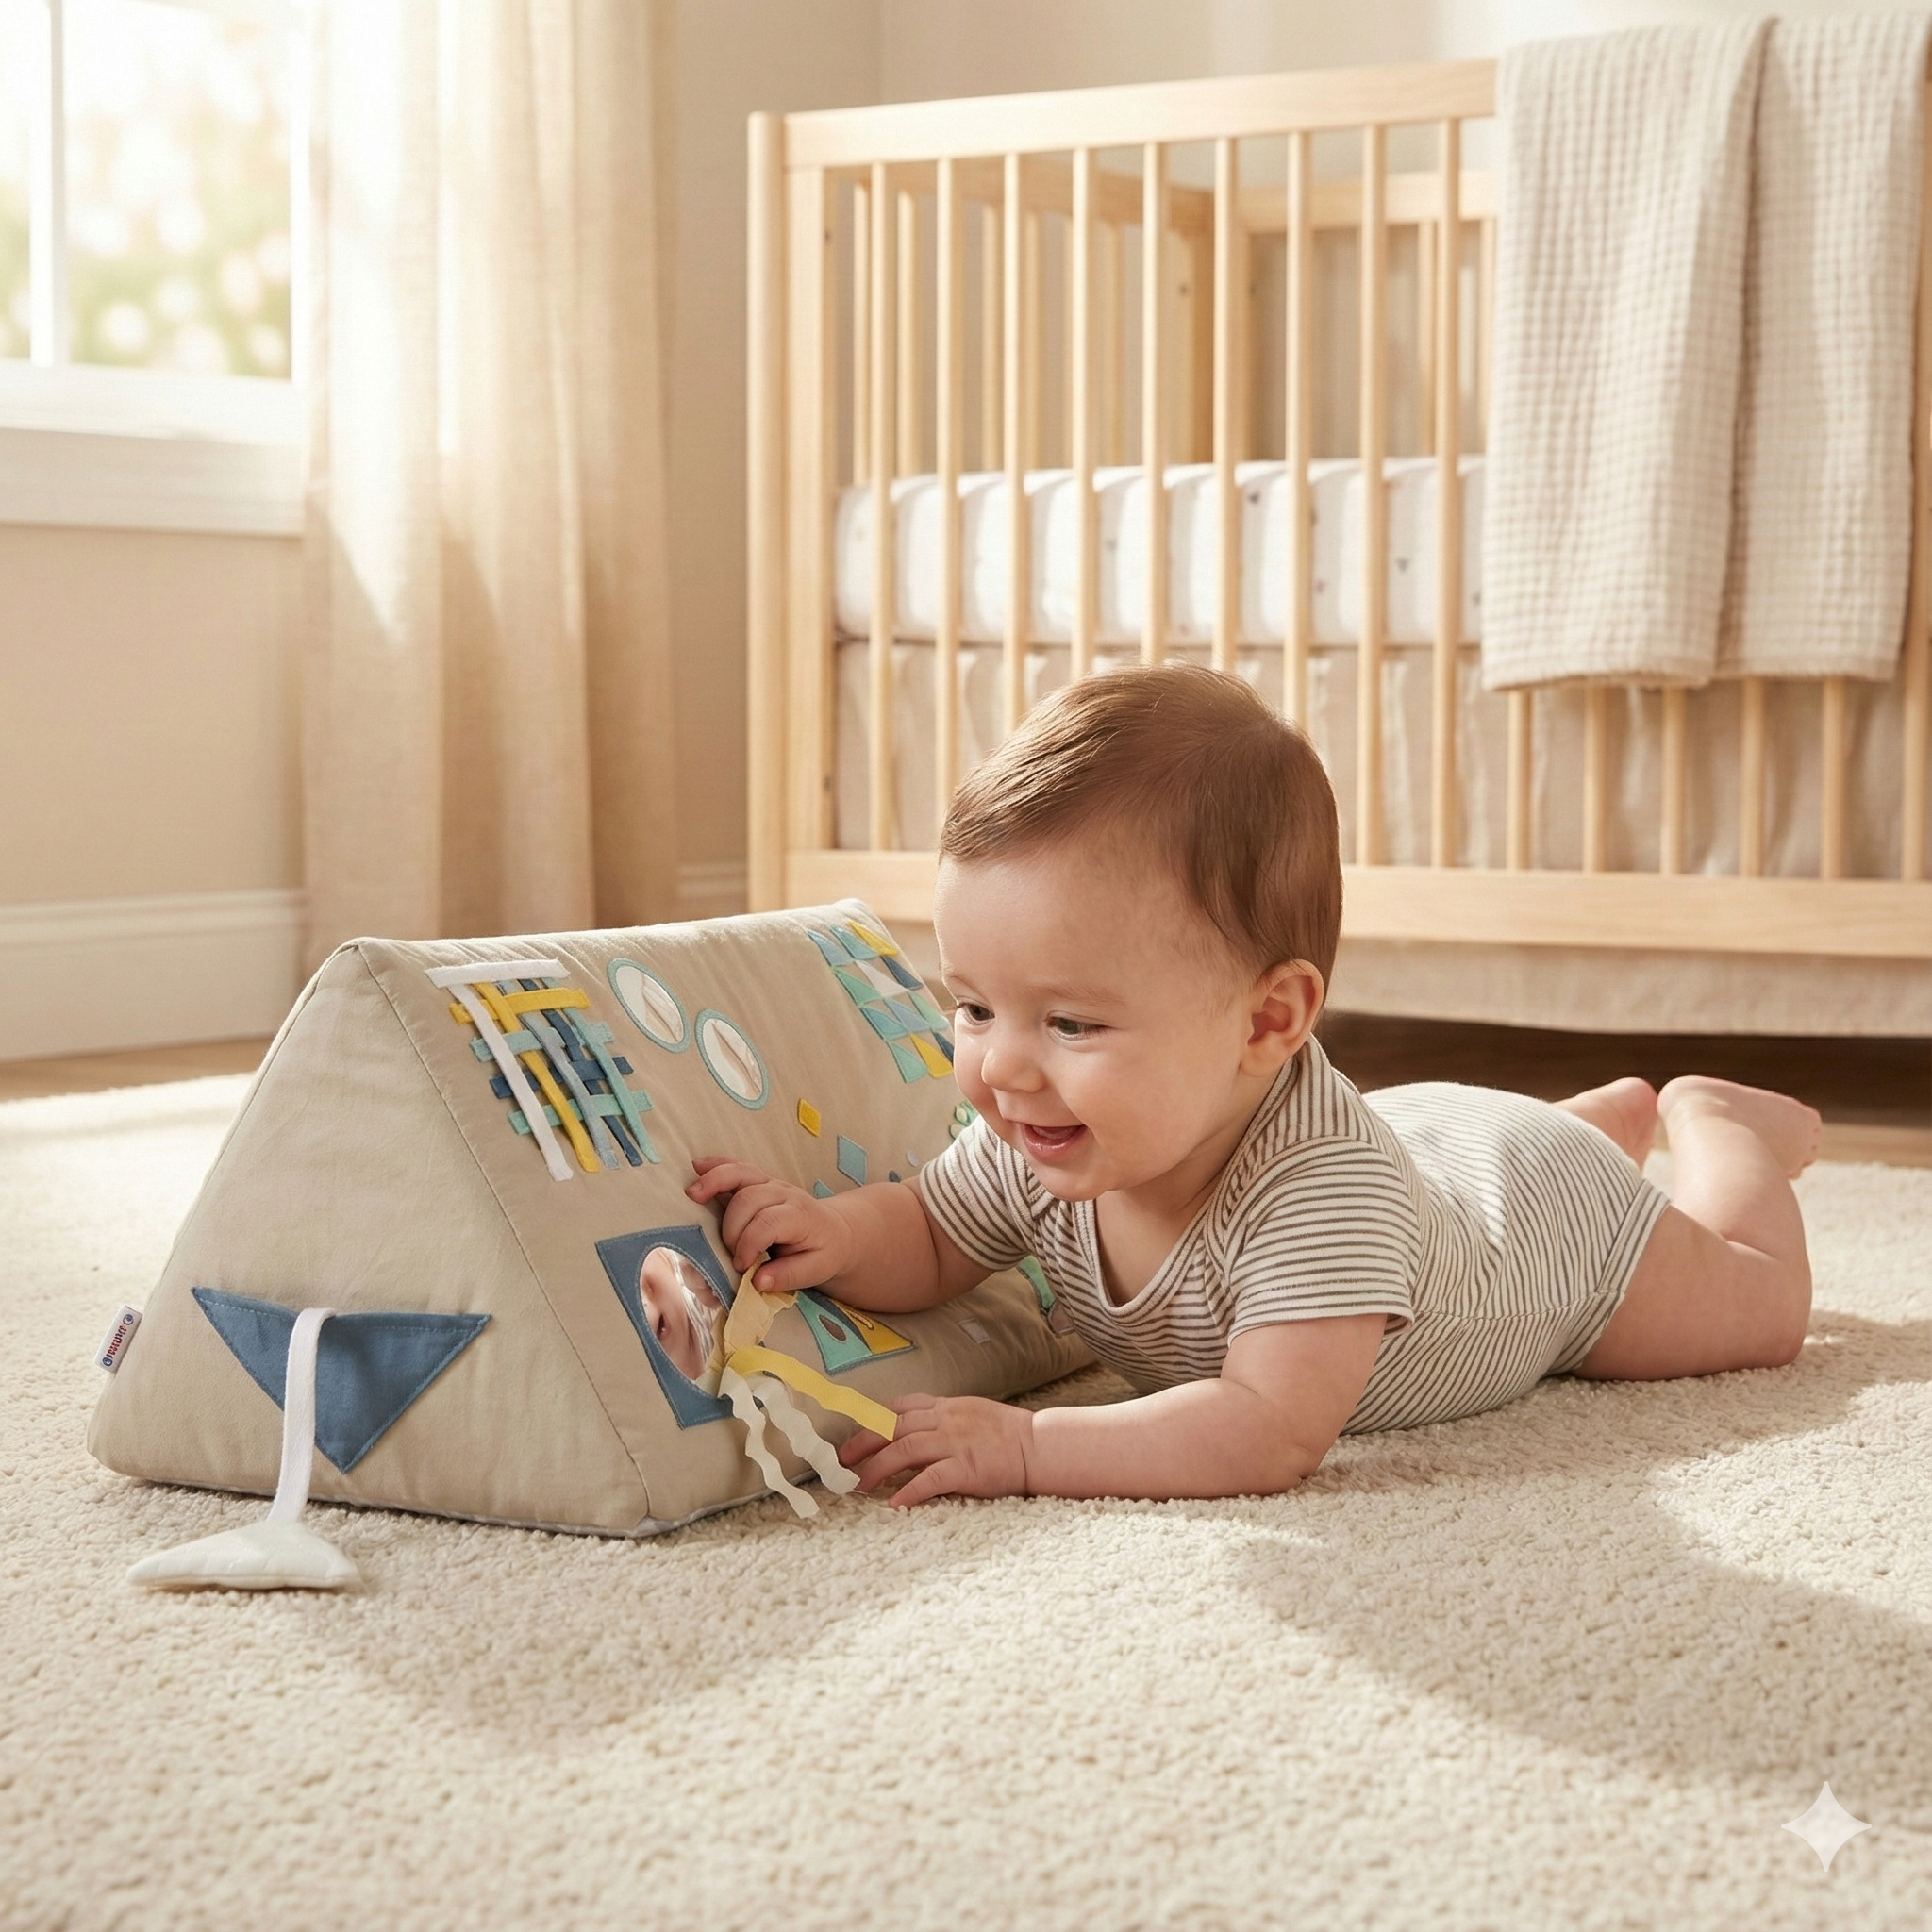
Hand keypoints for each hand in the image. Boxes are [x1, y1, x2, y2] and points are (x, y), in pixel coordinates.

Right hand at [687, 1156, 850, 1292]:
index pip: (768, 1223)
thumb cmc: (823, 1251)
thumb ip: (789, 1276)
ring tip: (692, 1195)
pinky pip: (737, 1167)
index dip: (748, 1244)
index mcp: (800, 1216)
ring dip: (715, 1182)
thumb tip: (757, 1282)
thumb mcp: (817, 1270)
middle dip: (731, 1229)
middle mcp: (784, 1194)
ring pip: (741, 1174)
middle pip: (748, 1200)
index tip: (741, 1267)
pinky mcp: (759, 1181)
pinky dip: (717, 1165)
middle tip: (730, 1255)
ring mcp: (770, 1184)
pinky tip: (698, 1166)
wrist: (835, 1231)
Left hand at [839, 1393, 1033, 1507]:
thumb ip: (942, 1420)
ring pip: (905, 1450)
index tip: (852, 1437)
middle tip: (842, 1463)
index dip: (870, 1420)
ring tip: (860, 1486)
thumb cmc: (1007, 1435)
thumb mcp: (971, 1414)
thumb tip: (911, 1434)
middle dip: (862, 1444)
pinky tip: (894, 1506)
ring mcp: (956, 1442)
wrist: (1040, 1447)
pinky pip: (931, 1478)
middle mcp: (946, 1420)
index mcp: (946, 1406)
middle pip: (893, 1427)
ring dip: (877, 1468)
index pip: (899, 1407)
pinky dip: (909, 1492)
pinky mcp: (968, 1467)